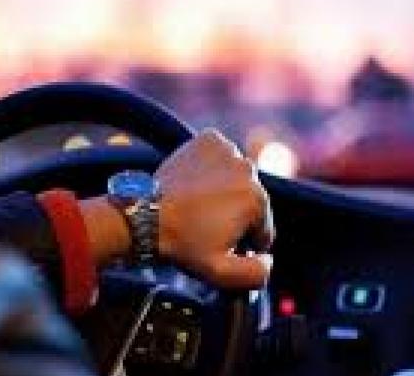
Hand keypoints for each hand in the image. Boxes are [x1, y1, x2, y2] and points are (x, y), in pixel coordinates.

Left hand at [79, 129, 273, 288]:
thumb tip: (269, 260)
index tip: (220, 243)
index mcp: (256, 200)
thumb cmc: (182, 243)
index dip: (243, 241)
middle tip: (206, 225)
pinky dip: (213, 167)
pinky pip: (221, 156)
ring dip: (226, 190)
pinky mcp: (209, 139)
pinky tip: (196, 183)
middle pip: (251, 200)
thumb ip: (256, 274)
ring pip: (237, 177)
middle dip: (236, 215)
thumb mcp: (220, 272)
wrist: (144, 214)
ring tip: (199, 205)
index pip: (263, 228)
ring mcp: (228, 150)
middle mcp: (248, 169)